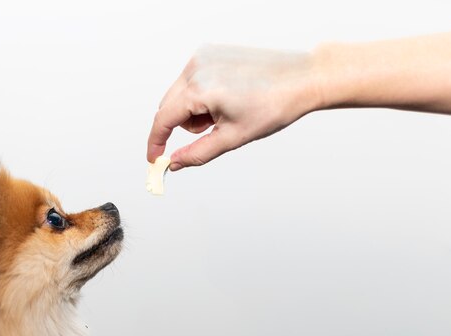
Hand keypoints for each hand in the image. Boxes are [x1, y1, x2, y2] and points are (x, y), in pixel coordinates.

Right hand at [147, 45, 319, 170]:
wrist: (302, 78)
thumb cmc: (274, 105)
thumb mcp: (233, 137)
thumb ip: (197, 153)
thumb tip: (174, 163)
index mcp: (200, 89)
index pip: (163, 120)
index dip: (155, 143)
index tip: (154, 159)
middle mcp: (196, 67)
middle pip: (167, 106)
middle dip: (182, 126)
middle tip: (212, 130)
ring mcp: (202, 57)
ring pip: (179, 94)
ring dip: (193, 111)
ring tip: (225, 111)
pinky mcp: (209, 52)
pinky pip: (191, 80)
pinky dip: (201, 95)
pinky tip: (226, 96)